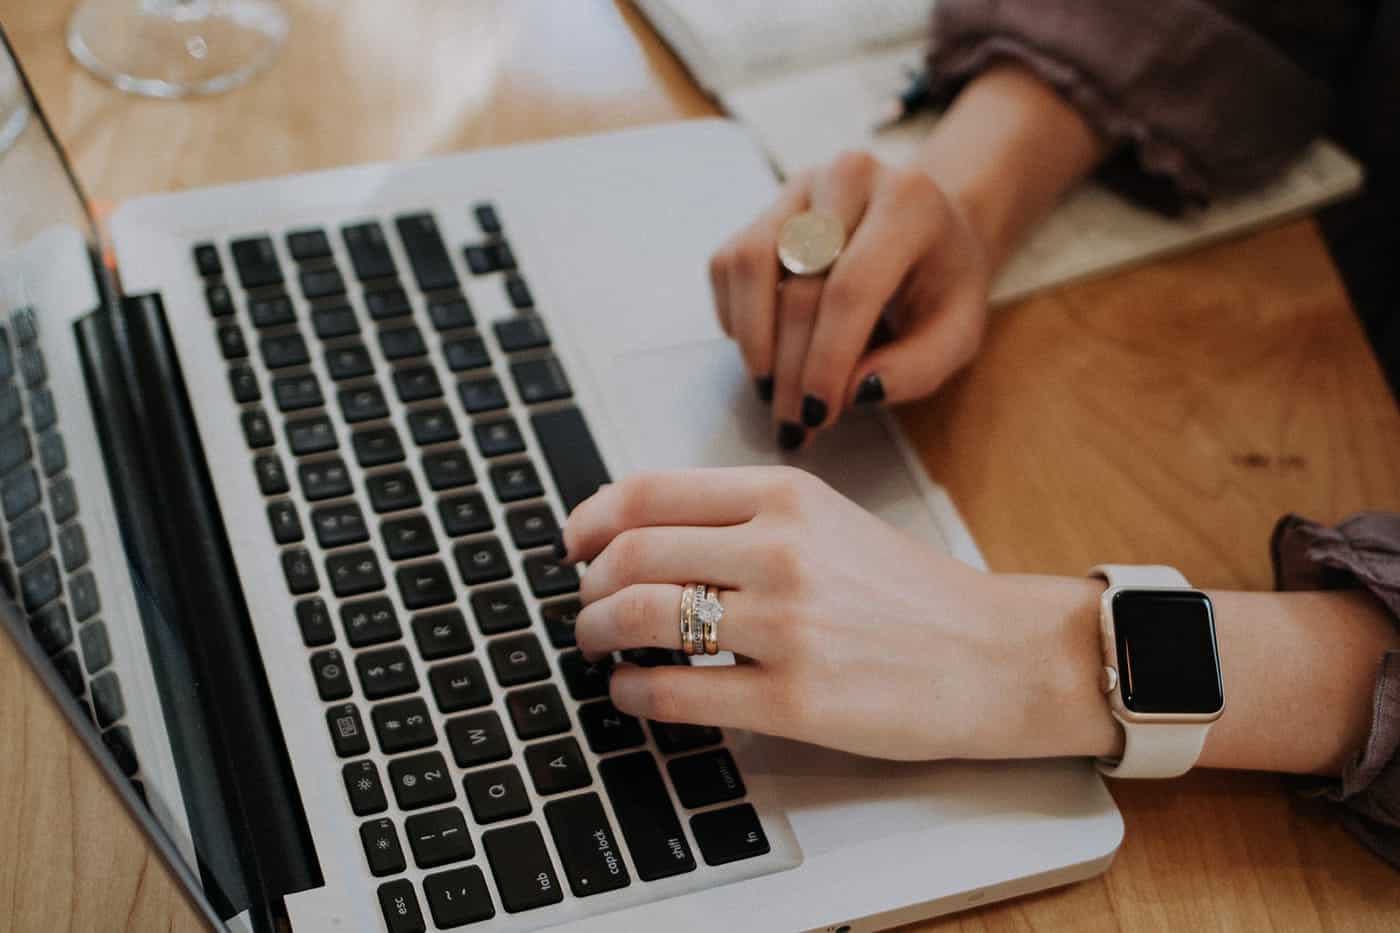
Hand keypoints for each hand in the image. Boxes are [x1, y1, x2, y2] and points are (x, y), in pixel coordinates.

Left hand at [562, 467, 1112, 760]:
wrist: (995, 655)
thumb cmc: (909, 592)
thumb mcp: (828, 521)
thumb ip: (743, 518)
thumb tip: (642, 534)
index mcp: (786, 496)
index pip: (648, 491)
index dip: (590, 518)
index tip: (572, 543)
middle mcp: (781, 550)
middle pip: (631, 554)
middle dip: (587, 585)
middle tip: (584, 605)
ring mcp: (787, 626)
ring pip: (641, 617)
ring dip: (596, 634)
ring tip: (598, 646)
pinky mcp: (795, 701)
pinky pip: (675, 692)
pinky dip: (631, 693)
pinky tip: (631, 694)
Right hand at [708, 152, 991, 449]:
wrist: (928, 228)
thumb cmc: (942, 285)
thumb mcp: (957, 333)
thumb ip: (916, 368)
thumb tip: (853, 391)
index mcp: (909, 203)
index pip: (852, 287)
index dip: (827, 359)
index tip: (818, 414)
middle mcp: (849, 178)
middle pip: (800, 286)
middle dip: (791, 369)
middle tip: (794, 422)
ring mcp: (800, 187)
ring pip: (750, 265)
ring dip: (754, 341)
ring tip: (772, 389)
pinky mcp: (765, 207)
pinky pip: (728, 265)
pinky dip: (737, 317)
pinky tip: (766, 349)